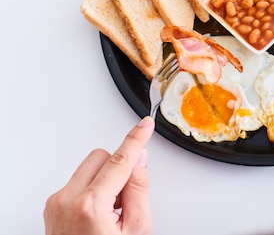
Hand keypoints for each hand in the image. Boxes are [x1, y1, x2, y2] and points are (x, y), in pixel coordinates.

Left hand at [44, 116, 154, 234]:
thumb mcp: (138, 229)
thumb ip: (139, 189)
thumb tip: (139, 160)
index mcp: (91, 205)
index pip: (120, 160)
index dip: (136, 139)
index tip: (145, 125)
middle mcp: (67, 200)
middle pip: (101, 157)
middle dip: (118, 169)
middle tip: (128, 197)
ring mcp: (56, 204)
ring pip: (89, 168)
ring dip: (105, 180)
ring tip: (112, 212)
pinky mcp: (52, 207)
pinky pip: (78, 183)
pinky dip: (93, 191)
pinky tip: (100, 215)